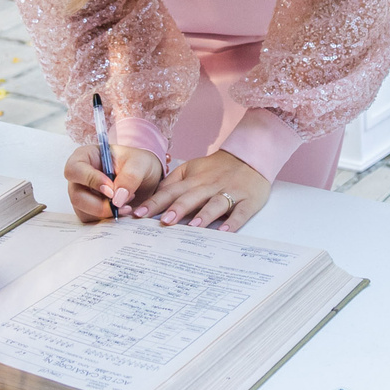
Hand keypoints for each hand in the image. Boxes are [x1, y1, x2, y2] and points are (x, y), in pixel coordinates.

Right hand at [64, 143, 161, 221]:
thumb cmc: (139, 163)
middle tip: (122, 203)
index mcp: (85, 156)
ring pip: (83, 211)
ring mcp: (82, 194)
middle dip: (100, 204)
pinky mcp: (88, 210)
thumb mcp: (140, 163)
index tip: (112, 189)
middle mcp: (79, 177)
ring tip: (127, 204)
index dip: (91, 181)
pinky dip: (108, 219)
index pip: (74, 169)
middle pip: (76, 196)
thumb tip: (117, 200)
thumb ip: (130, 176)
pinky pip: (91, 220)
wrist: (147, 177)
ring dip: (106, 213)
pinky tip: (122, 209)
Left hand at [138, 150, 271, 230]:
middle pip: (191, 197)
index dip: (154, 202)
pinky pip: (240, 212)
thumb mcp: (192, 169)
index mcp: (193, 180)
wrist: (251, 157)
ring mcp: (230, 192)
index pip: (170, 191)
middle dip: (178, 208)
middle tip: (164, 221)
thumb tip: (152, 198)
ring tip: (193, 227)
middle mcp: (209, 186)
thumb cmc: (216, 168)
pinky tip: (224, 232)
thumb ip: (172, 183)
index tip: (138, 214)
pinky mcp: (248, 201)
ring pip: (215, 204)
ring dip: (204, 215)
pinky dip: (233, 222)